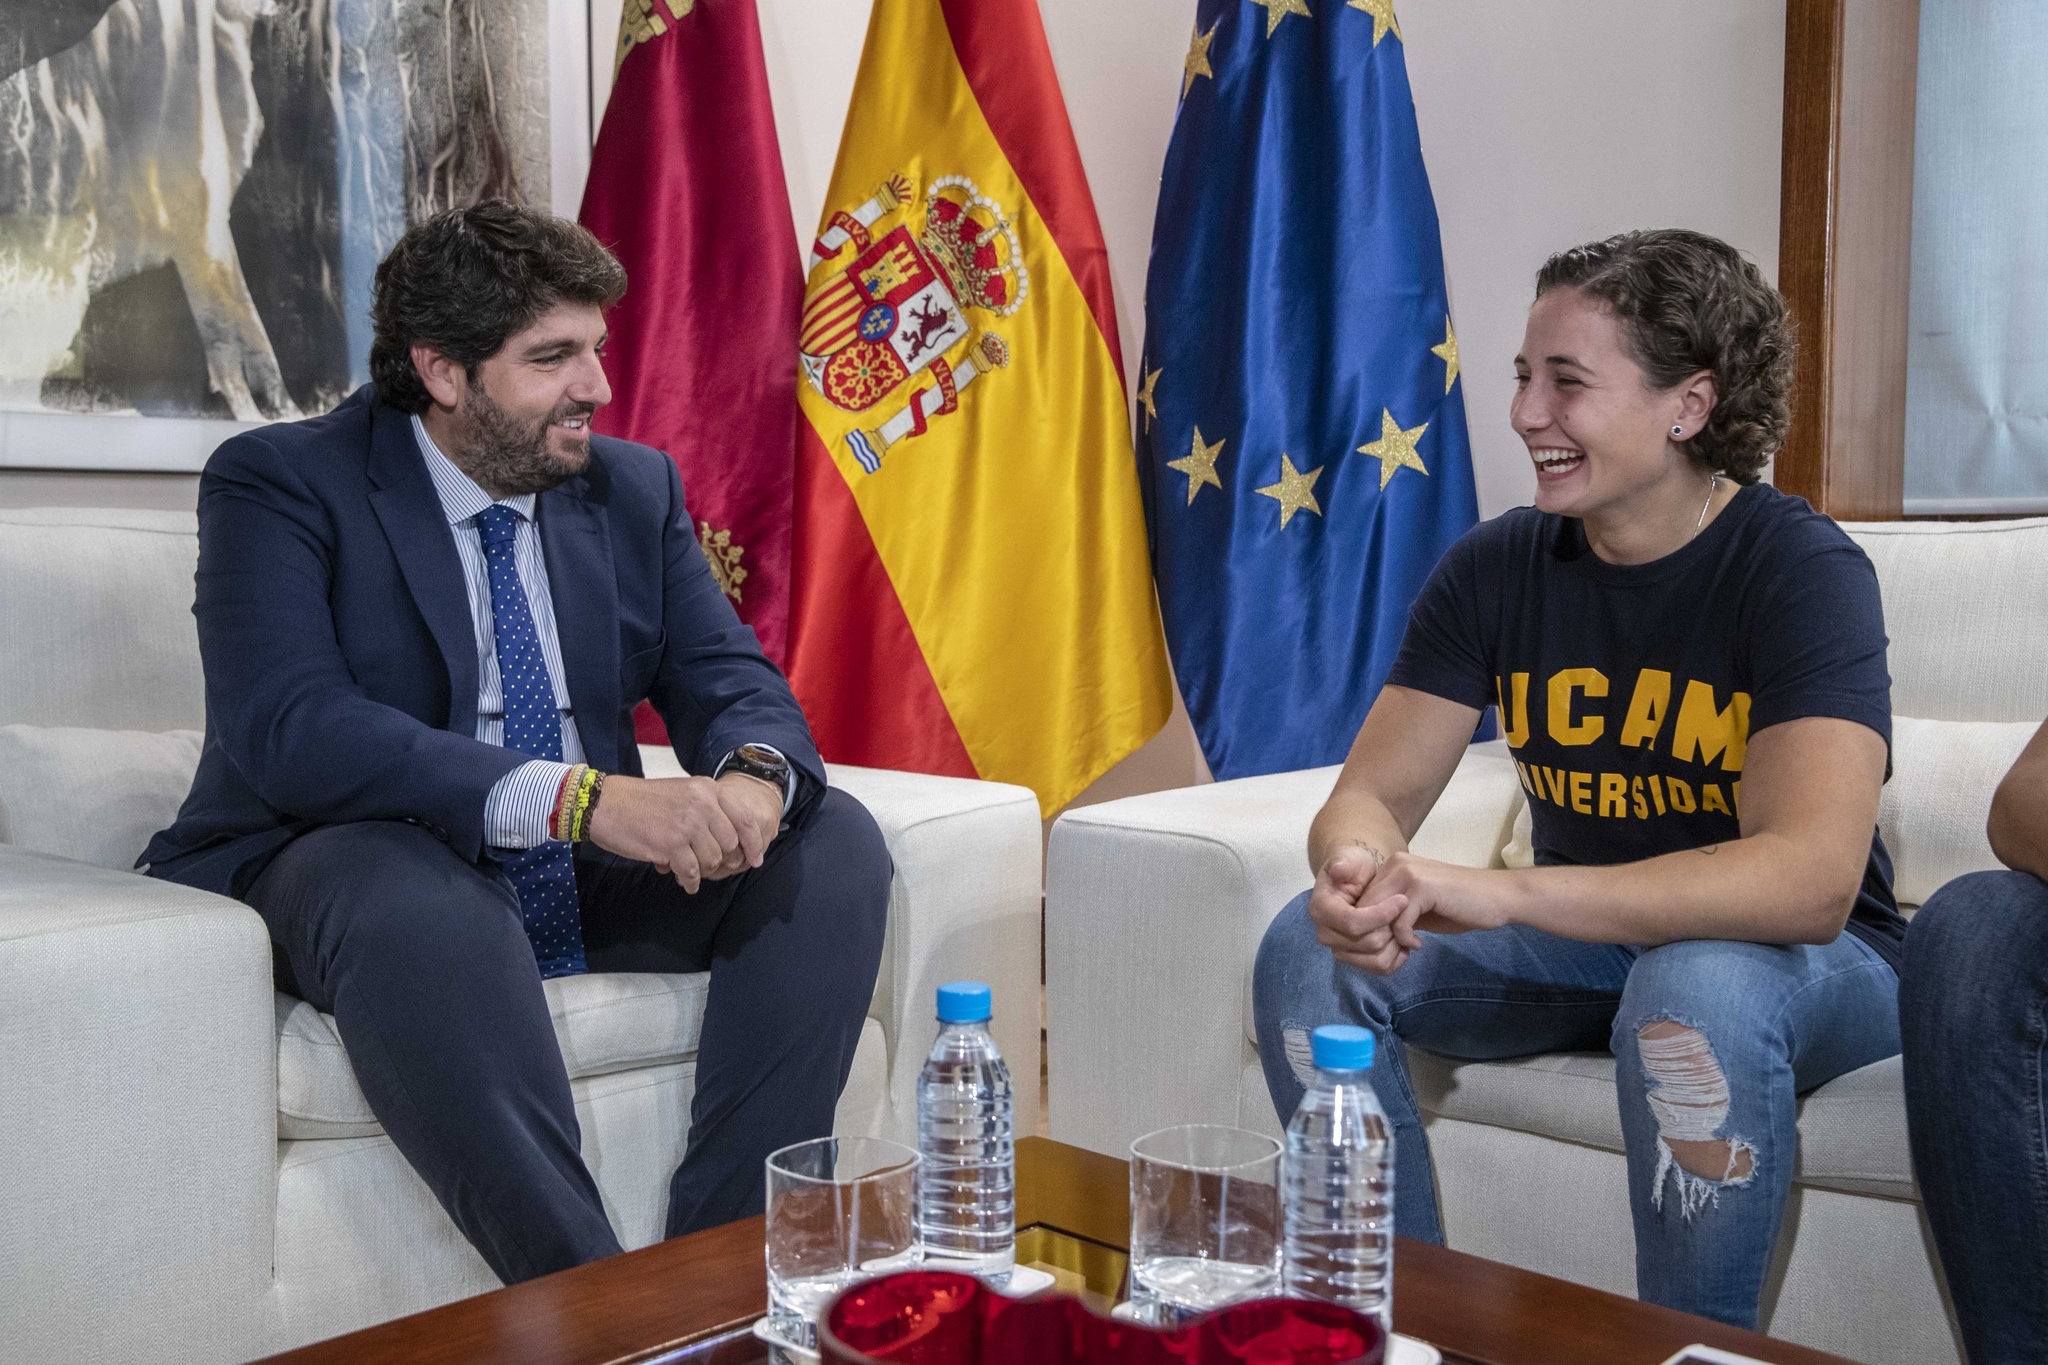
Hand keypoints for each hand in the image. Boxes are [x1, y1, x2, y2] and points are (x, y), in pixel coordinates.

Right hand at [585, 773, 770, 892]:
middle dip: (723, 860)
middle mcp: (702, 804)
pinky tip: (685, 883)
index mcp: (708, 789)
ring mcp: (688, 824)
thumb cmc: (642, 802)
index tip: (755, 859)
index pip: (745, 818)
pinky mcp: (671, 844)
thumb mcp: (682, 793)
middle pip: (730, 844)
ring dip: (703, 871)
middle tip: (710, 866)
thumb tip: (731, 846)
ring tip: (690, 869)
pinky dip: (690, 882)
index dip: (753, 843)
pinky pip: (691, 873)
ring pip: (713, 861)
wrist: (605, 804)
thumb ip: (708, 812)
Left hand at [1309, 851, 1504, 974]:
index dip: (1365, 931)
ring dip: (1386, 941)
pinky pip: (1398, 922)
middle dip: (1372, 939)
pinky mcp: (1422, 887)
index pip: (1358, 903)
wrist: (1498, 898)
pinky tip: (1419, 944)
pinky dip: (1405, 940)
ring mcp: (1408, 873)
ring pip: (1374, 917)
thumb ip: (1391, 915)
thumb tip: (1363, 936)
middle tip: (1393, 954)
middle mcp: (1395, 865)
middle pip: (1360, 910)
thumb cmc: (1459, 907)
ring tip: (1404, 951)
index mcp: (1392, 868)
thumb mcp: (1417, 910)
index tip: (1385, 949)